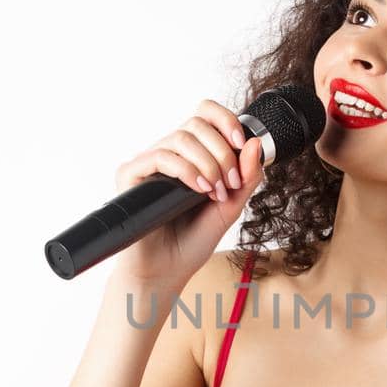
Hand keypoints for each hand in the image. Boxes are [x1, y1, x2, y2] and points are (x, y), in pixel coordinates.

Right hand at [110, 99, 265, 290]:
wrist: (167, 271)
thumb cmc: (194, 241)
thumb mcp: (231, 206)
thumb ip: (246, 176)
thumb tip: (255, 142)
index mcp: (192, 155)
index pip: (205, 115)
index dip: (226, 120)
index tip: (242, 144)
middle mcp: (169, 153)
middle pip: (197, 124)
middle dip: (222, 152)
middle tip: (229, 184)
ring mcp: (149, 163)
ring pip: (181, 138)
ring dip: (208, 163)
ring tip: (215, 192)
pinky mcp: (130, 175)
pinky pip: (159, 156)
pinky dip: (186, 170)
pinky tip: (198, 189)